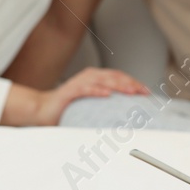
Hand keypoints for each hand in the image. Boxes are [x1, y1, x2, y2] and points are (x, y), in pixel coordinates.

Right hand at [33, 68, 148, 125]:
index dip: (134, 83)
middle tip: (144, 92)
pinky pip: (86, 89)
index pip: (119, 77)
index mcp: (95, 77)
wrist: (43, 109)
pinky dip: (97, 90)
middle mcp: (89, 76)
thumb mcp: (91, 104)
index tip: (147, 92)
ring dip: (119, 85)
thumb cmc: (68, 107)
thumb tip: (125, 113)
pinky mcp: (70, 91)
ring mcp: (79, 82)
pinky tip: (107, 94)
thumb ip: (105, 104)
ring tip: (132, 92)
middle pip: (115, 77)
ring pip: (103, 80)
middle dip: (131, 84)